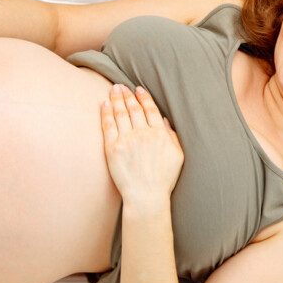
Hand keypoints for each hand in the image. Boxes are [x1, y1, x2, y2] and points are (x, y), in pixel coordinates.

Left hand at [100, 84, 183, 205]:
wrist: (146, 197)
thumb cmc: (164, 179)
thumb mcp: (178, 156)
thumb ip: (172, 136)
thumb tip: (163, 120)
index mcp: (159, 134)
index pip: (150, 109)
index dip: (143, 97)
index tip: (138, 89)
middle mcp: (143, 133)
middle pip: (133, 108)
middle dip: (127, 94)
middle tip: (121, 86)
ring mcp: (127, 140)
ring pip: (120, 113)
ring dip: (116, 99)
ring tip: (113, 90)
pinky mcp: (112, 148)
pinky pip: (108, 125)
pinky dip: (106, 112)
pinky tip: (104, 104)